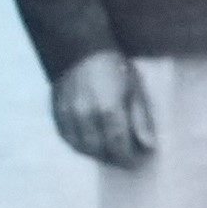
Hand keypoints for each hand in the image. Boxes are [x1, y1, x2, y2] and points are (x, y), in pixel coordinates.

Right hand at [52, 50, 155, 167]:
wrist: (81, 48)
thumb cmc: (114, 68)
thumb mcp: (134, 89)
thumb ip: (141, 119)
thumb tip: (149, 147)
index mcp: (108, 109)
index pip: (119, 147)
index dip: (130, 158)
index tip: (138, 159)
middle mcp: (86, 115)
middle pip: (100, 151)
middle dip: (115, 158)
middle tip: (125, 157)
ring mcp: (68, 114)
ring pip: (82, 148)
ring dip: (97, 153)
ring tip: (109, 149)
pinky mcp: (57, 112)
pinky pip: (68, 139)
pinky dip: (80, 144)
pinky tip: (91, 141)